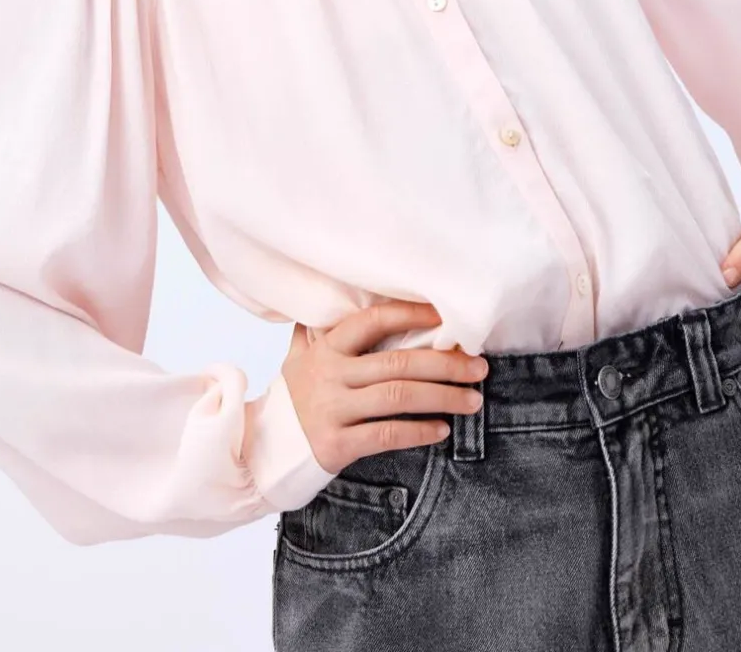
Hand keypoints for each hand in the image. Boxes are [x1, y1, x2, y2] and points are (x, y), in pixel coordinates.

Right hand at [281, 301, 488, 474]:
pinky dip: (418, 432)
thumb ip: (320, 328)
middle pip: (399, 363)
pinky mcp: (336, 445)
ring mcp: (332, 410)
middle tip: (479, 367)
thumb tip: (337, 292)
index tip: (449, 319)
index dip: (413, 315)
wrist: (261, 449)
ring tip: (473, 399)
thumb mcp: (299, 357)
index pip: (374, 320)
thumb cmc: (292, 397)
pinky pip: (386, 435)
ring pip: (399, 397)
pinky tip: (442, 429)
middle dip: (446, 363)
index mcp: (327, 348)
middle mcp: (331, 375)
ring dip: (443, 397)